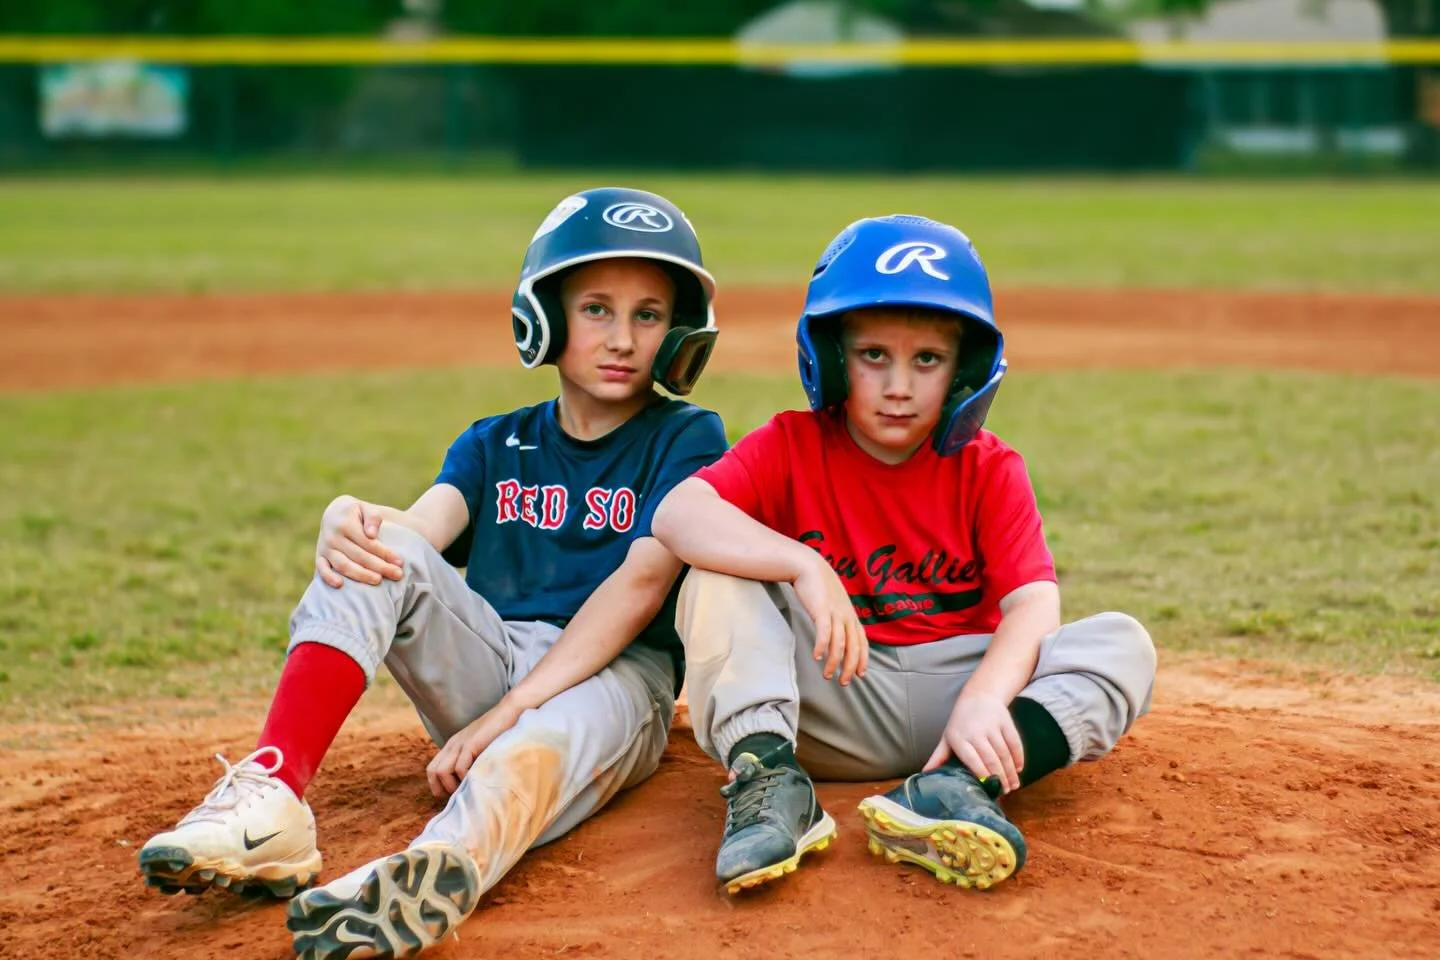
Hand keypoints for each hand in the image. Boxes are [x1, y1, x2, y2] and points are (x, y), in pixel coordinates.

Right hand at [315, 496, 403, 587]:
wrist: (334, 512)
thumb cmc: (356, 512)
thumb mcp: (366, 508)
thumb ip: (373, 517)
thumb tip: (372, 534)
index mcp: (345, 523)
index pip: (368, 542)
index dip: (385, 553)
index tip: (400, 562)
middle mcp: (333, 536)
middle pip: (359, 556)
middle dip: (380, 567)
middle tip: (397, 574)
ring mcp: (325, 547)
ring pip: (343, 565)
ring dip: (362, 575)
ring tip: (379, 581)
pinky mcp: (320, 556)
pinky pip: (322, 569)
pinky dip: (328, 578)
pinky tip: (340, 586)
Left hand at [425, 700, 525, 797]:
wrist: (509, 712)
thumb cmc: (499, 732)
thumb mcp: (479, 747)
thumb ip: (470, 759)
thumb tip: (467, 782)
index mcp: (452, 746)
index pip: (432, 769)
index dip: (438, 785)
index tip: (454, 793)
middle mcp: (452, 745)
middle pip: (433, 771)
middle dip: (442, 788)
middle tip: (459, 795)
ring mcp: (460, 744)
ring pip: (441, 772)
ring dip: (452, 786)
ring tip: (468, 789)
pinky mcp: (471, 745)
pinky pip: (459, 768)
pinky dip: (465, 779)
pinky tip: (477, 780)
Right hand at [791, 553, 867, 685]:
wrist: (809, 566)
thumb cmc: (820, 586)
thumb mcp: (834, 602)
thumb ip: (838, 617)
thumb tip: (836, 633)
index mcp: (851, 615)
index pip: (862, 641)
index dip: (863, 659)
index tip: (861, 674)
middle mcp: (846, 615)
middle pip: (853, 646)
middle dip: (850, 667)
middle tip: (844, 682)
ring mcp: (835, 612)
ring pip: (839, 643)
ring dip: (834, 661)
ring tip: (827, 675)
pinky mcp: (821, 609)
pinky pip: (824, 631)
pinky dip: (822, 645)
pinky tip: (817, 657)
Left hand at [925, 695, 1023, 793]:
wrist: (978, 695)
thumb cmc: (961, 722)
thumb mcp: (948, 737)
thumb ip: (939, 756)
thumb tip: (925, 773)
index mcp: (959, 738)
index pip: (972, 760)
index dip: (982, 775)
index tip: (989, 788)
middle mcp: (976, 732)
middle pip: (991, 759)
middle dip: (999, 777)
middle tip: (1005, 792)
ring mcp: (992, 726)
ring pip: (1004, 753)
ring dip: (1010, 771)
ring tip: (1013, 785)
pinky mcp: (1006, 721)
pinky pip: (1015, 742)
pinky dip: (1018, 757)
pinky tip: (1019, 769)